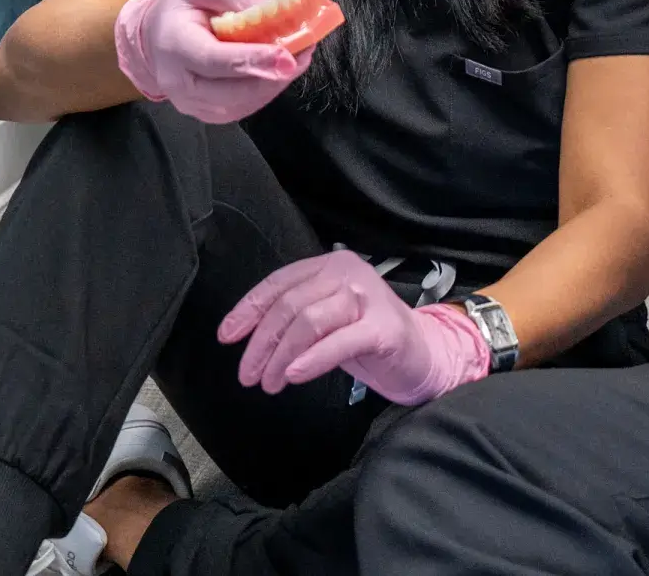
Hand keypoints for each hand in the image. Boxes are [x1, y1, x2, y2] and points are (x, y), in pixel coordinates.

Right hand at [114, 0, 310, 123]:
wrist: (156, 35)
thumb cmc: (183, 6)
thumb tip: (274, 12)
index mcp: (174, 44)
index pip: (215, 60)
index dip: (253, 59)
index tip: (288, 57)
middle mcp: (177, 82)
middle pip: (230, 91)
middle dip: (272, 75)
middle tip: (304, 54)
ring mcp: (189, 104)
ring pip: (239, 105)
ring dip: (274, 84)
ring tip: (300, 58)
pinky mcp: (205, 113)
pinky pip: (240, 109)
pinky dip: (266, 91)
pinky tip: (281, 71)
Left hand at [218, 251, 488, 404]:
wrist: (422, 352)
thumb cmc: (366, 336)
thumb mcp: (326, 320)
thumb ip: (295, 316)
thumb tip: (245, 334)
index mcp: (332, 265)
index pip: (280, 282)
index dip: (249, 309)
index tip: (227, 336)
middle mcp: (349, 273)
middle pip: (290, 304)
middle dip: (261, 343)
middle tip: (248, 375)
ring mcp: (368, 298)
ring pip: (309, 321)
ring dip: (280, 356)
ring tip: (269, 384)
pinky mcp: (383, 327)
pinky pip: (339, 342)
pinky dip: (312, 359)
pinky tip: (294, 376)